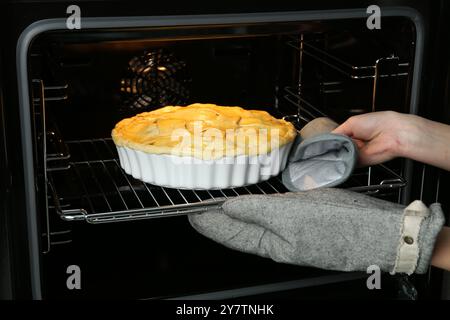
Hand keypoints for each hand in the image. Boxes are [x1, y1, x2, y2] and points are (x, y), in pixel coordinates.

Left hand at [189, 188, 443, 273]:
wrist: (379, 233)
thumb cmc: (341, 226)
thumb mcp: (292, 214)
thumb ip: (256, 211)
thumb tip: (227, 208)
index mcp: (273, 243)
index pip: (230, 233)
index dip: (208, 223)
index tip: (191, 213)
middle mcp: (278, 242)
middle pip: (239, 231)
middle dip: (217, 220)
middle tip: (200, 206)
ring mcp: (291, 235)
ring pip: (253, 225)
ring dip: (234, 214)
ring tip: (220, 202)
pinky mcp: (304, 226)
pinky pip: (270, 219)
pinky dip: (255, 211)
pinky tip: (253, 203)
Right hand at [332, 111, 420, 166]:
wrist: (391, 134)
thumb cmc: (377, 123)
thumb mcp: (351, 123)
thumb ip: (337, 133)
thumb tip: (326, 140)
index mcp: (353, 132)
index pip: (336, 139)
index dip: (329, 141)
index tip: (322, 143)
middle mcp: (354, 143)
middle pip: (336, 148)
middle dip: (332, 148)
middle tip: (330, 146)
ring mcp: (356, 153)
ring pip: (340, 156)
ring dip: (337, 154)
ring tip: (338, 148)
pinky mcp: (360, 162)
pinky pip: (347, 164)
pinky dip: (343, 161)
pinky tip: (342, 156)